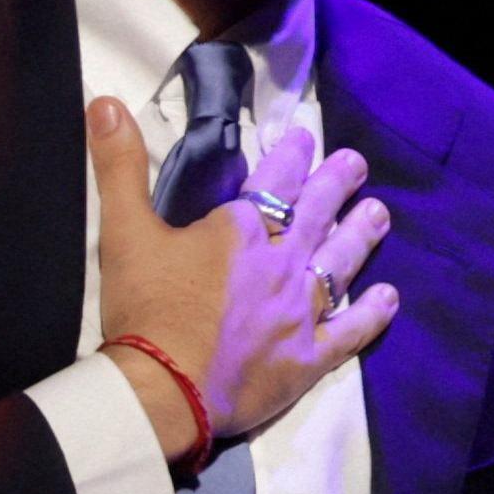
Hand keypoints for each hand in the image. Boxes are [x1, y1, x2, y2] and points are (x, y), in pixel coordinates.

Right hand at [87, 96, 397, 460]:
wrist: (162, 390)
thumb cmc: (145, 309)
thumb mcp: (124, 231)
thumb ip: (118, 166)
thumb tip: (105, 102)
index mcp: (241, 231)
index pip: (275, 181)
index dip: (292, 156)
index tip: (306, 138)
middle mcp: (281, 264)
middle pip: (317, 215)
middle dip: (337, 185)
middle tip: (357, 165)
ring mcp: (299, 313)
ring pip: (340, 265)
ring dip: (361, 236)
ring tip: (378, 214)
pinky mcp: (306, 360)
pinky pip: (349, 332)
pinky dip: (370, 315)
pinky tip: (388, 299)